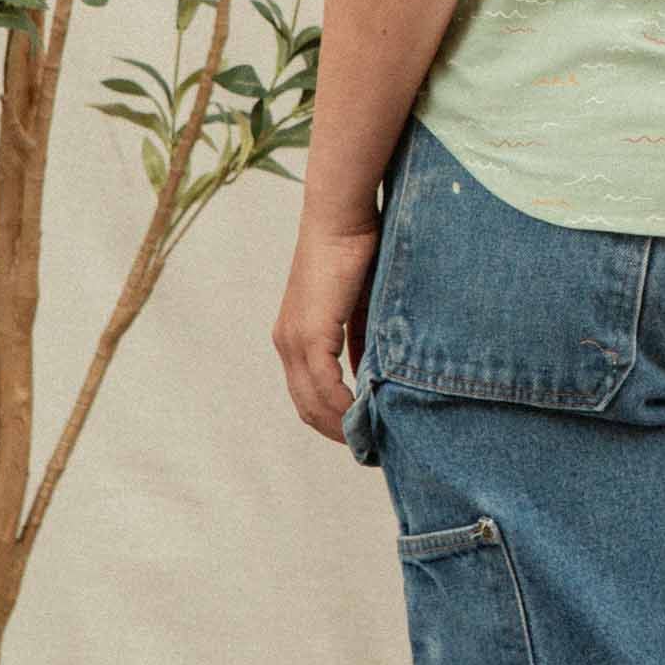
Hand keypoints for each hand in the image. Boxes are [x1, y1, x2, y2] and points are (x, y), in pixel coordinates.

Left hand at [273, 213, 381, 441]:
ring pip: (313, 402)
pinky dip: (345, 406)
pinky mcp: (309, 333)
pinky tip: (368, 416)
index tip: (364, 434)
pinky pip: (325, 386)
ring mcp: (294, 339)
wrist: (343, 216)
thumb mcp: (364, 307)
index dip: (333, 419)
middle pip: (306, 407)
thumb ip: (365, 341)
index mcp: (295, 335)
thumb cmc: (359, 251)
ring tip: (373, 441)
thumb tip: (377, 376)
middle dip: (338, 431)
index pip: (307, 394)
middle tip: (371, 449)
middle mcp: (287, 342)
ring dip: (342, 425)